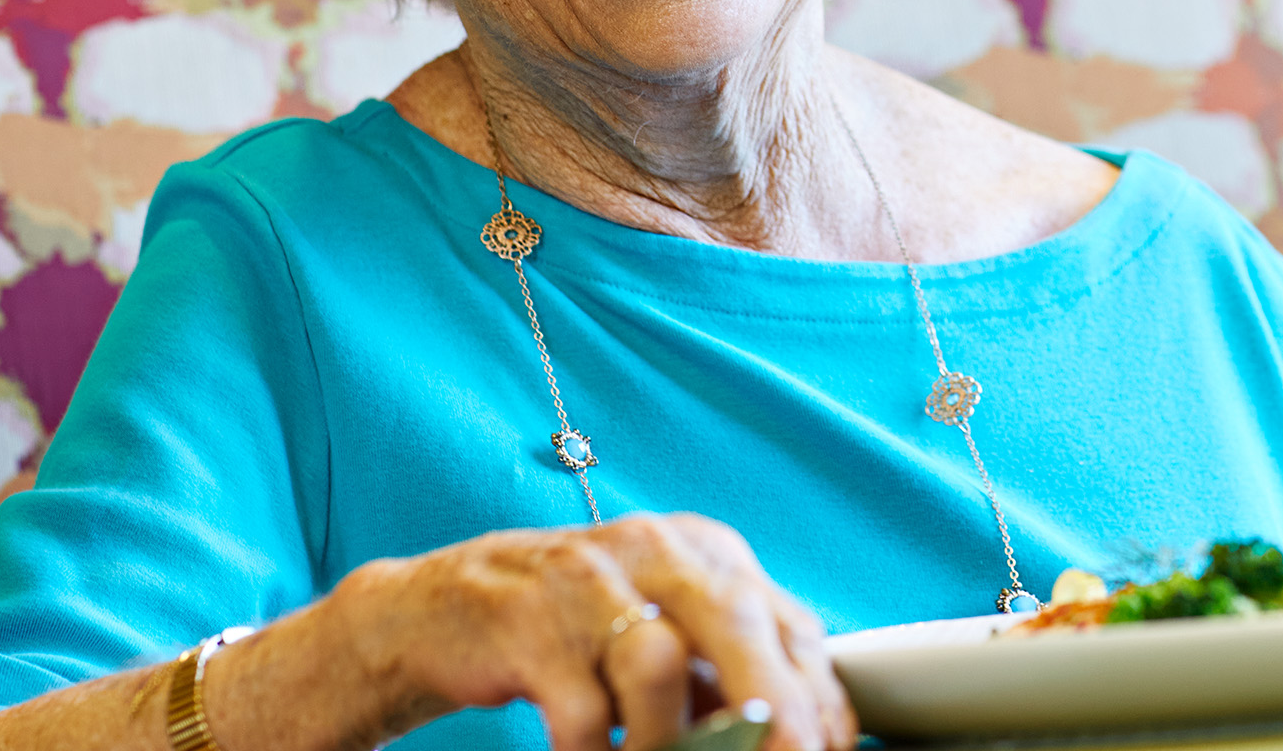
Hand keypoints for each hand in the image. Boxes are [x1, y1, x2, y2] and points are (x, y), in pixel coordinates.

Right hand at [328, 512, 852, 750]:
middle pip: (736, 624)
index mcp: (707, 552)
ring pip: (659, 665)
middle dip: (774, 708)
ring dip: (672, 740)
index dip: (818, 698)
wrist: (451, 606)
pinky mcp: (530, 624)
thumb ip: (727, 674)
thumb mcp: (667, 631)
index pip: (789, 624)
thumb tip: (803, 735)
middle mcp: (657, 551)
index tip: (830, 750)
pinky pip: (583, 712)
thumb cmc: (580, 627)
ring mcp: (591, 582)